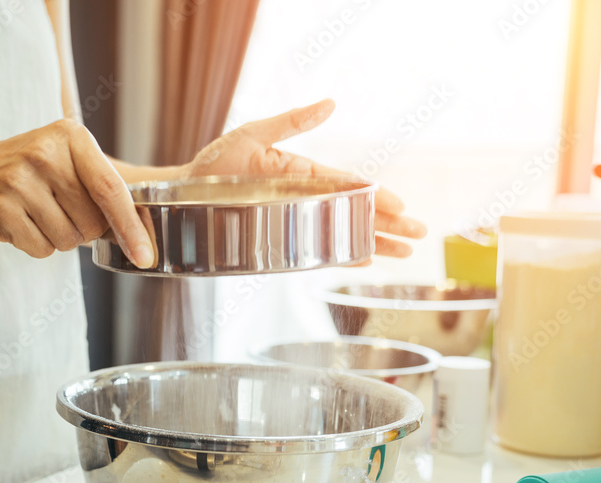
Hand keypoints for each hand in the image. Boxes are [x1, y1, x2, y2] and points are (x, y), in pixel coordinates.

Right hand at [0, 119, 154, 266]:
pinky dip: (34, 245)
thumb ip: (100, 191)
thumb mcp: (63, 163)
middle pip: (92, 223)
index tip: (146, 256)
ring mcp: (19, 180)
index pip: (111, 189)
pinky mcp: (0, 207)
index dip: (132, 228)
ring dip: (56, 239)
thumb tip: (140, 238)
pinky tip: (18, 223)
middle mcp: (45, 153)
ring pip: (67, 240)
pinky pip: (40, 249)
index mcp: (70, 136)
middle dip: (82, 231)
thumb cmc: (26, 174)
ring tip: (34, 214)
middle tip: (56, 210)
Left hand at [185, 99, 426, 257]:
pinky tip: (363, 261)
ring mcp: (292, 223)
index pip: (347, 186)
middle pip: (353, 214)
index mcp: (301, 174)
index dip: (375, 197)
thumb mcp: (253, 135)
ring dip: (372, 243)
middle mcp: (302, 200)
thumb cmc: (214, 163)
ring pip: (340, 235)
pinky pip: (314, 253)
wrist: (182, 193)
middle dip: (386, 224)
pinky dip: (339, 257)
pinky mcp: (277, 243)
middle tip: (419, 234)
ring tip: (403, 253)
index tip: (400, 205)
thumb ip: (291, 122)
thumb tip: (330, 103)